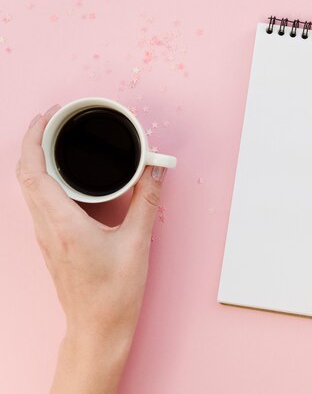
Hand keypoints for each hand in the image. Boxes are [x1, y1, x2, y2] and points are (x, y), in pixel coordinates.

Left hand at [17, 105, 167, 393]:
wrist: (98, 327)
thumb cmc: (115, 293)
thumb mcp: (138, 243)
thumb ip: (146, 201)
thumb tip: (155, 169)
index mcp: (64, 224)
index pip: (33, 171)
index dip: (34, 137)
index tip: (49, 116)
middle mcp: (47, 228)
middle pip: (24, 174)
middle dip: (33, 140)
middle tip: (55, 120)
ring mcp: (46, 236)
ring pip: (29, 188)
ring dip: (37, 160)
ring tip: (59, 142)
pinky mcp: (52, 242)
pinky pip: (40, 202)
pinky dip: (46, 180)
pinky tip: (68, 178)